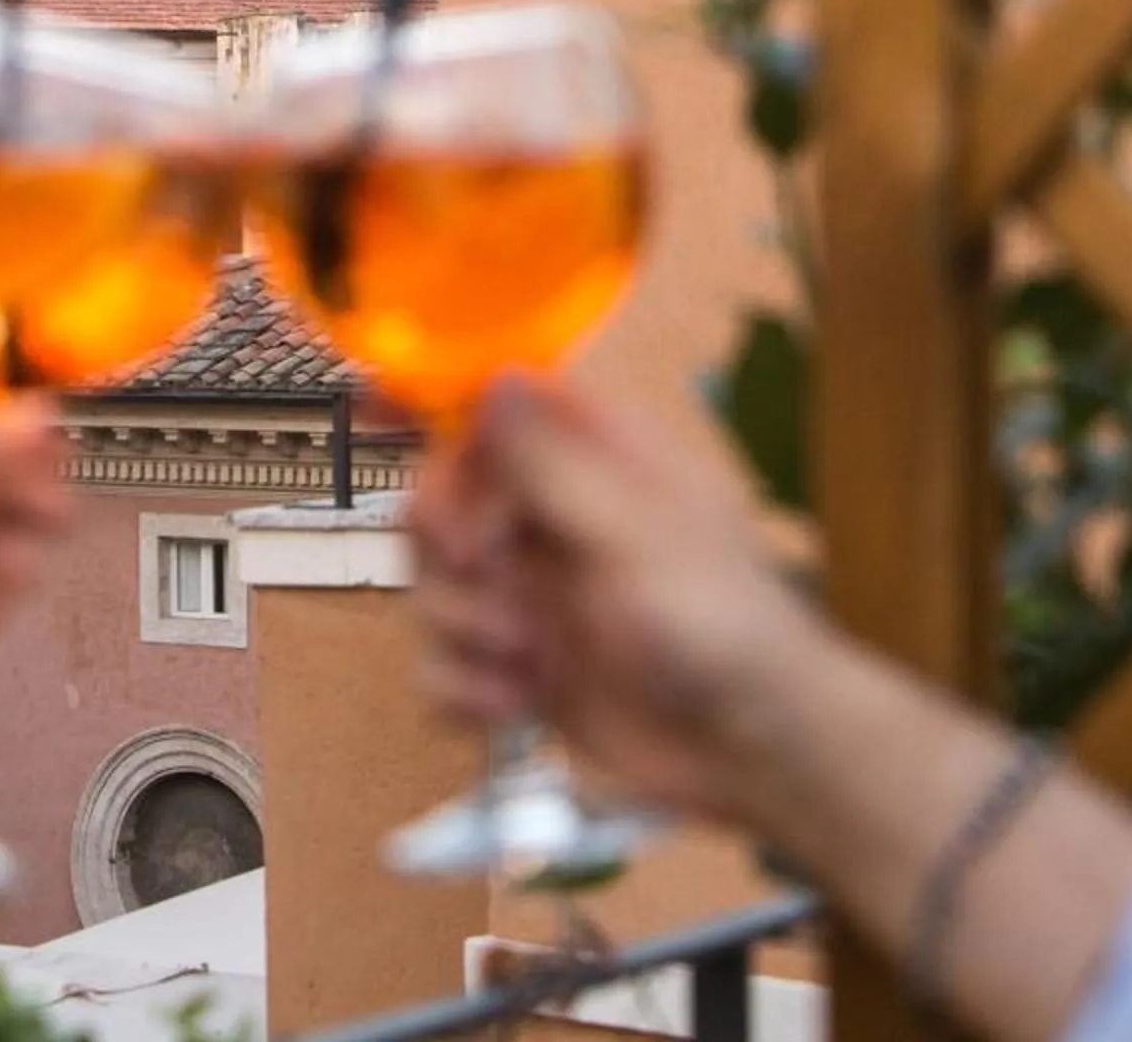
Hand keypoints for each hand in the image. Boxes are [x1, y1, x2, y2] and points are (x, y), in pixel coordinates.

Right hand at [409, 380, 818, 824]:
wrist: (754, 755)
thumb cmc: (726, 630)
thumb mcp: (634, 536)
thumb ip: (552, 464)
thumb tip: (496, 377)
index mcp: (595, 464)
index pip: (494, 410)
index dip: (433, 412)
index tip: (377, 417)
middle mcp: (554, 522)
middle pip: (439, 501)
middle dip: (448, 546)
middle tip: (486, 570)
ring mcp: (533, 596)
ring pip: (432, 587)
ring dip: (463, 628)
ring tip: (528, 659)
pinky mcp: (520, 669)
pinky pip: (443, 666)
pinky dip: (466, 689)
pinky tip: (516, 705)